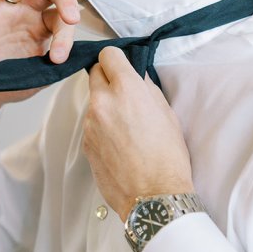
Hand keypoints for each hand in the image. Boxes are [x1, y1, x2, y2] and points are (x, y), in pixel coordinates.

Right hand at [0, 0, 79, 134]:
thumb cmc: (8, 84)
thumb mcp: (38, 78)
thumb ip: (56, 66)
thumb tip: (79, 57)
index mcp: (41, 28)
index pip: (60, 18)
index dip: (66, 34)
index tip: (59, 58)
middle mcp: (23, 14)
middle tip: (72, 16)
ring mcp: (0, 12)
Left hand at [84, 47, 193, 220]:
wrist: (154, 196)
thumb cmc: (167, 158)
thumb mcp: (167, 114)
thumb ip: (146, 90)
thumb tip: (136, 79)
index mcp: (127, 89)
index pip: (108, 55)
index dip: (116, 60)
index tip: (121, 66)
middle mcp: (103, 102)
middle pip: (94, 73)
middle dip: (107, 78)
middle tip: (123, 93)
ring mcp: (90, 124)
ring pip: (93, 102)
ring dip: (105, 106)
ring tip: (127, 127)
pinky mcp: (85, 143)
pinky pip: (92, 125)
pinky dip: (102, 128)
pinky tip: (120, 144)